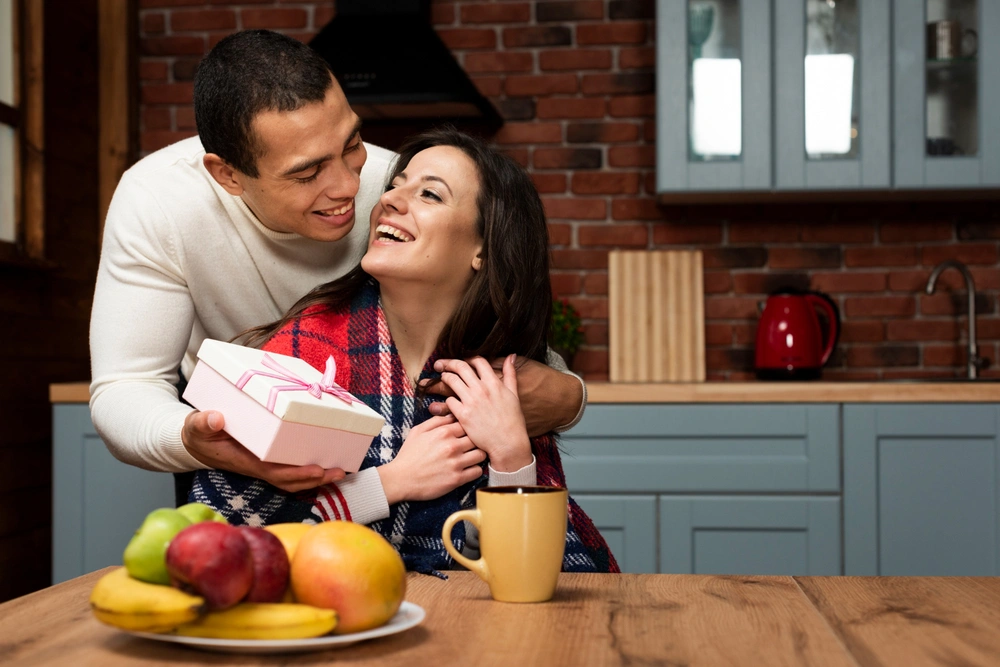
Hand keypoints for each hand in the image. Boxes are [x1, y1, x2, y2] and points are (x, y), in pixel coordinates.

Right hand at [182, 410, 345, 492]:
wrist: (196, 442)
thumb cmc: (198, 434)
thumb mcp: (196, 426)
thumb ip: (203, 422)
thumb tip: (216, 418)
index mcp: (244, 460)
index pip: (274, 471)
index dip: (296, 473)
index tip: (316, 470)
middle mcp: (258, 466)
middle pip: (290, 480)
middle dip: (315, 478)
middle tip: (340, 472)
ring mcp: (264, 465)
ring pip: (293, 478)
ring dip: (317, 477)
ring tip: (341, 470)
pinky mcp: (268, 460)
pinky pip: (291, 469)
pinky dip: (309, 470)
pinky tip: (327, 463)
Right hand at [377, 415, 486, 503]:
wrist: (400, 479)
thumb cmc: (409, 455)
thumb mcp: (418, 431)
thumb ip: (436, 421)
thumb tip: (452, 414)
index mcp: (443, 432)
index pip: (468, 424)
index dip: (469, 428)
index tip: (466, 433)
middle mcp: (452, 446)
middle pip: (477, 438)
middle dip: (476, 441)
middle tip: (472, 446)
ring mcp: (455, 463)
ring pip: (481, 454)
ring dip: (478, 455)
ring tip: (472, 457)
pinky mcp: (457, 479)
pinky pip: (478, 472)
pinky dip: (475, 470)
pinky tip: (469, 469)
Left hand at [434, 356, 531, 471]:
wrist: (508, 443)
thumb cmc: (513, 420)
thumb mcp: (514, 394)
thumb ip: (510, 374)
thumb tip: (511, 356)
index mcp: (494, 383)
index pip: (478, 361)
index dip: (469, 358)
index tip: (464, 361)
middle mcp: (481, 389)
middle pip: (460, 367)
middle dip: (449, 363)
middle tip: (441, 364)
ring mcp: (471, 402)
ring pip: (451, 381)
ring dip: (445, 378)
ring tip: (442, 379)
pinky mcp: (463, 415)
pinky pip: (449, 401)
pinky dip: (448, 400)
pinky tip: (449, 402)